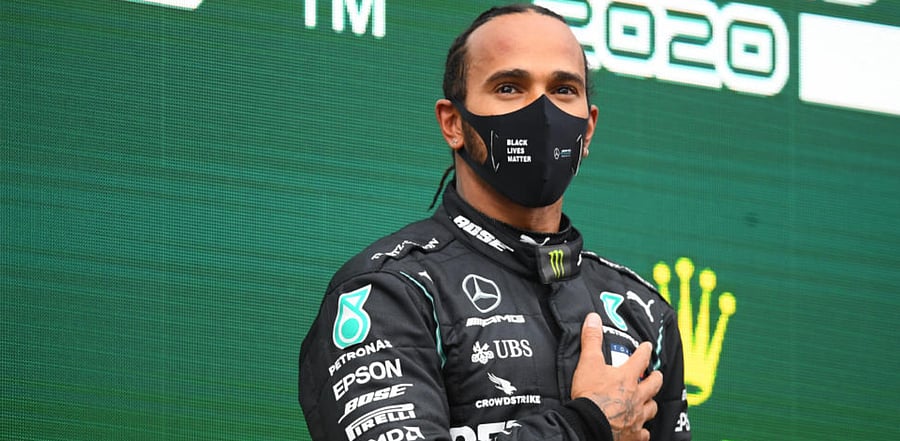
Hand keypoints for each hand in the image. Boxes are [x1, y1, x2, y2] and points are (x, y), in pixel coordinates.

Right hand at [571, 313, 662, 440]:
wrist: (590, 424)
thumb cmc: (590, 395)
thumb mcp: (588, 363)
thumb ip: (591, 340)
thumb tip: (593, 319)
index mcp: (627, 378)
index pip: (640, 359)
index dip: (645, 351)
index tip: (648, 347)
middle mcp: (637, 396)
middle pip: (654, 385)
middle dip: (656, 378)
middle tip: (657, 375)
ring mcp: (637, 416)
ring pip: (651, 408)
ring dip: (651, 404)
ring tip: (649, 402)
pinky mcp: (633, 434)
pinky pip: (643, 434)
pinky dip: (643, 432)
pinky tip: (641, 431)